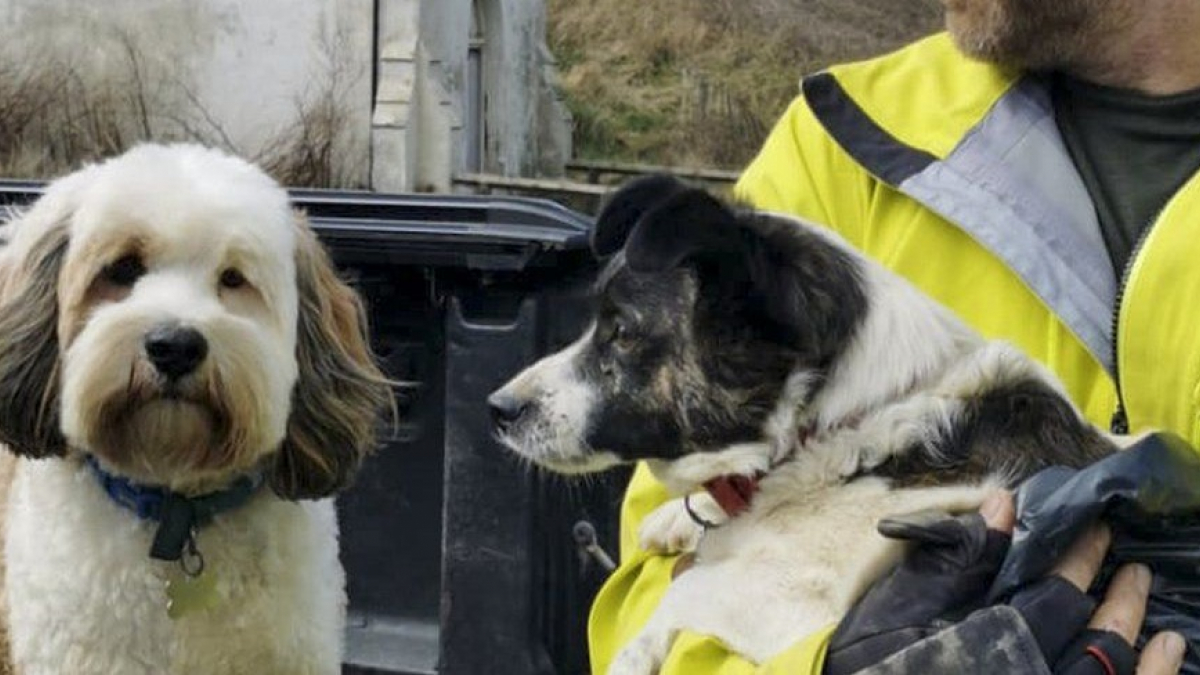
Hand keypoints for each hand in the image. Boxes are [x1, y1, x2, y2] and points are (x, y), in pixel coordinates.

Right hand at [823, 492, 1187, 674]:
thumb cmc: (869, 659)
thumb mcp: (903, 604)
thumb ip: (958, 559)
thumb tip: (1004, 504)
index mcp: (989, 646)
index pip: (1053, 599)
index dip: (1079, 562)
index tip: (1096, 530)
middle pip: (1093, 645)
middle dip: (1120, 602)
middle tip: (1134, 568)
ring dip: (1144, 654)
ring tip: (1164, 628)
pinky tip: (1160, 663)